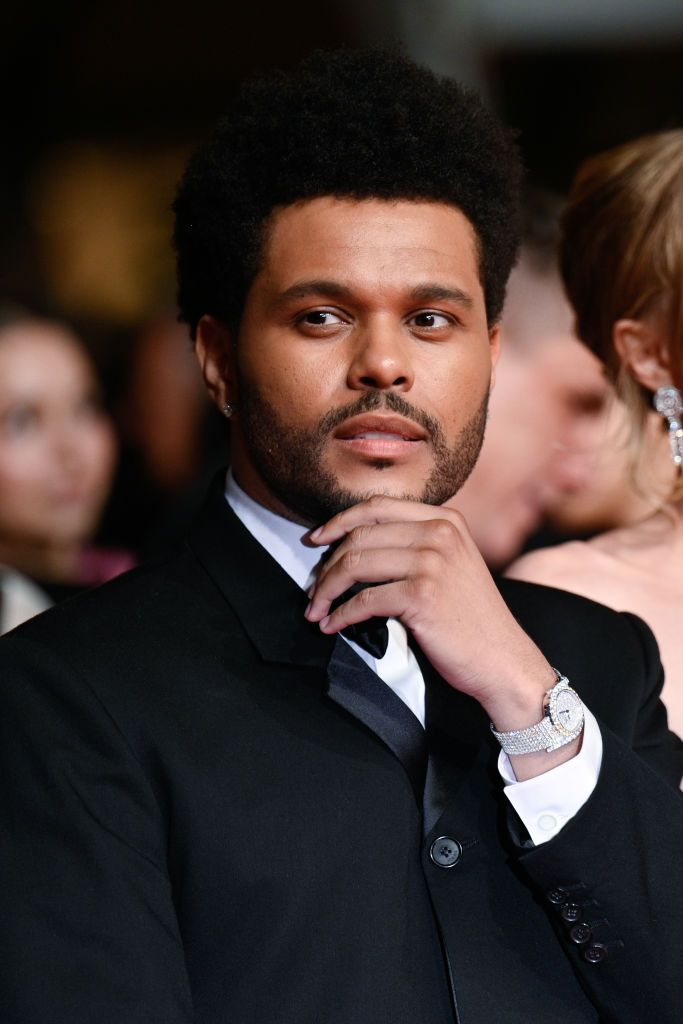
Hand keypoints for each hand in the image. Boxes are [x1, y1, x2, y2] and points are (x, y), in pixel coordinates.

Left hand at [306, 496, 557, 737]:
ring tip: (317, 609)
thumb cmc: (471, 618)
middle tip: (314, 589)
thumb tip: (354, 545)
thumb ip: (416, 544)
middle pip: (360, 535)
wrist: (503, 659)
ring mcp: (431, 562)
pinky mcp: (422, 594)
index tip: (317, 540)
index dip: (339, 521)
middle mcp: (439, 533)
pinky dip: (341, 615)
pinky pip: (363, 600)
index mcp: (445, 519)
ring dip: (326, 590)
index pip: (377, 507)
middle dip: (327, 565)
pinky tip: (332, 625)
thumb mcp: (452, 564)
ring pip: (355, 564)